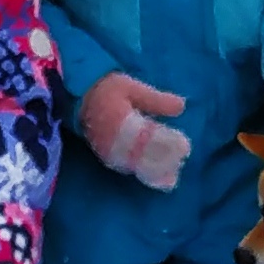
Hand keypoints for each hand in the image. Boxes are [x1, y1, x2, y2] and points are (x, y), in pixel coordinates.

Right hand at [79, 73, 191, 188]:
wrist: (78, 98)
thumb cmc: (106, 89)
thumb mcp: (132, 87)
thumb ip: (156, 100)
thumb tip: (182, 106)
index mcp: (122, 121)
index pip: (150, 136)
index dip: (168, 143)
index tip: (185, 146)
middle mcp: (115, 141)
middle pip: (145, 157)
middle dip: (165, 160)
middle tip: (182, 160)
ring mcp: (110, 153)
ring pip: (138, 167)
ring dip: (157, 170)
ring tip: (175, 172)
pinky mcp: (108, 158)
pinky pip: (129, 169)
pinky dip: (145, 173)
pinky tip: (159, 176)